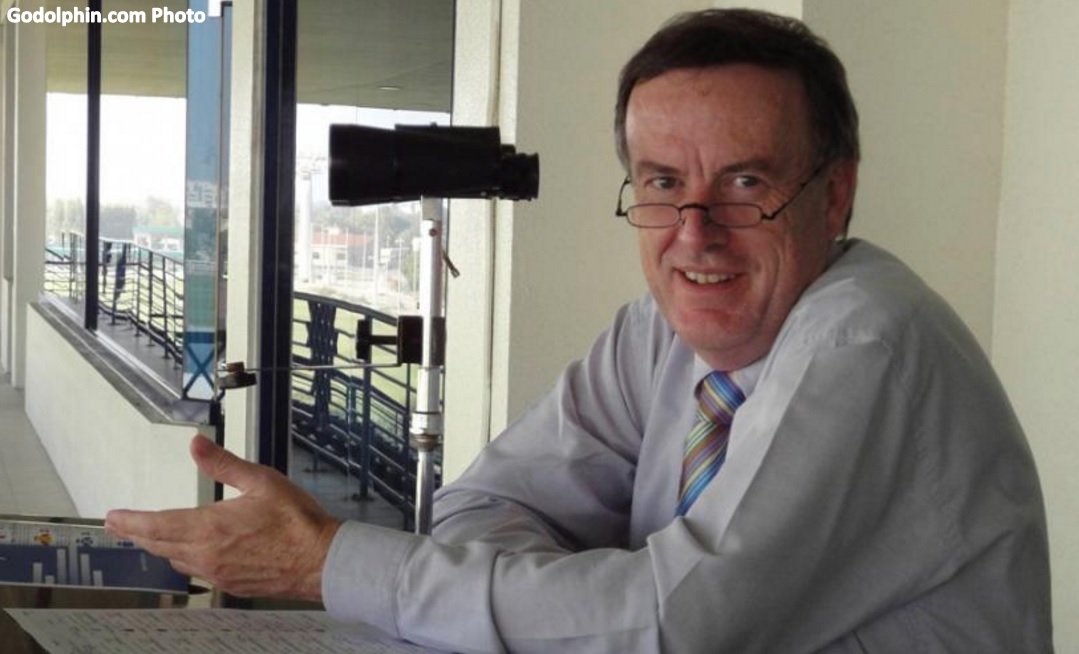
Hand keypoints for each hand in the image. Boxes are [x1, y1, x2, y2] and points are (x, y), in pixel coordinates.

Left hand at [105, 434, 342, 600]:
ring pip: (177, 560)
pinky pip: (198, 571)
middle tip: (122, 526)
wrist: (322, 561)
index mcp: (209, 527)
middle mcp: (207, 555)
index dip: (129, 521)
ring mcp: (218, 573)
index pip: (155, 525)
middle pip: (160, 545)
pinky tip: (194, 552)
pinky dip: (186, 559)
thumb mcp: (261, 481)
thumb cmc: (297, 522)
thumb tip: (196, 445)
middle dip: (139, 534)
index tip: (112, 517)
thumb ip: (223, 463)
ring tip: (154, 536)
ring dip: (162, 546)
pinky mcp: (231, 584)